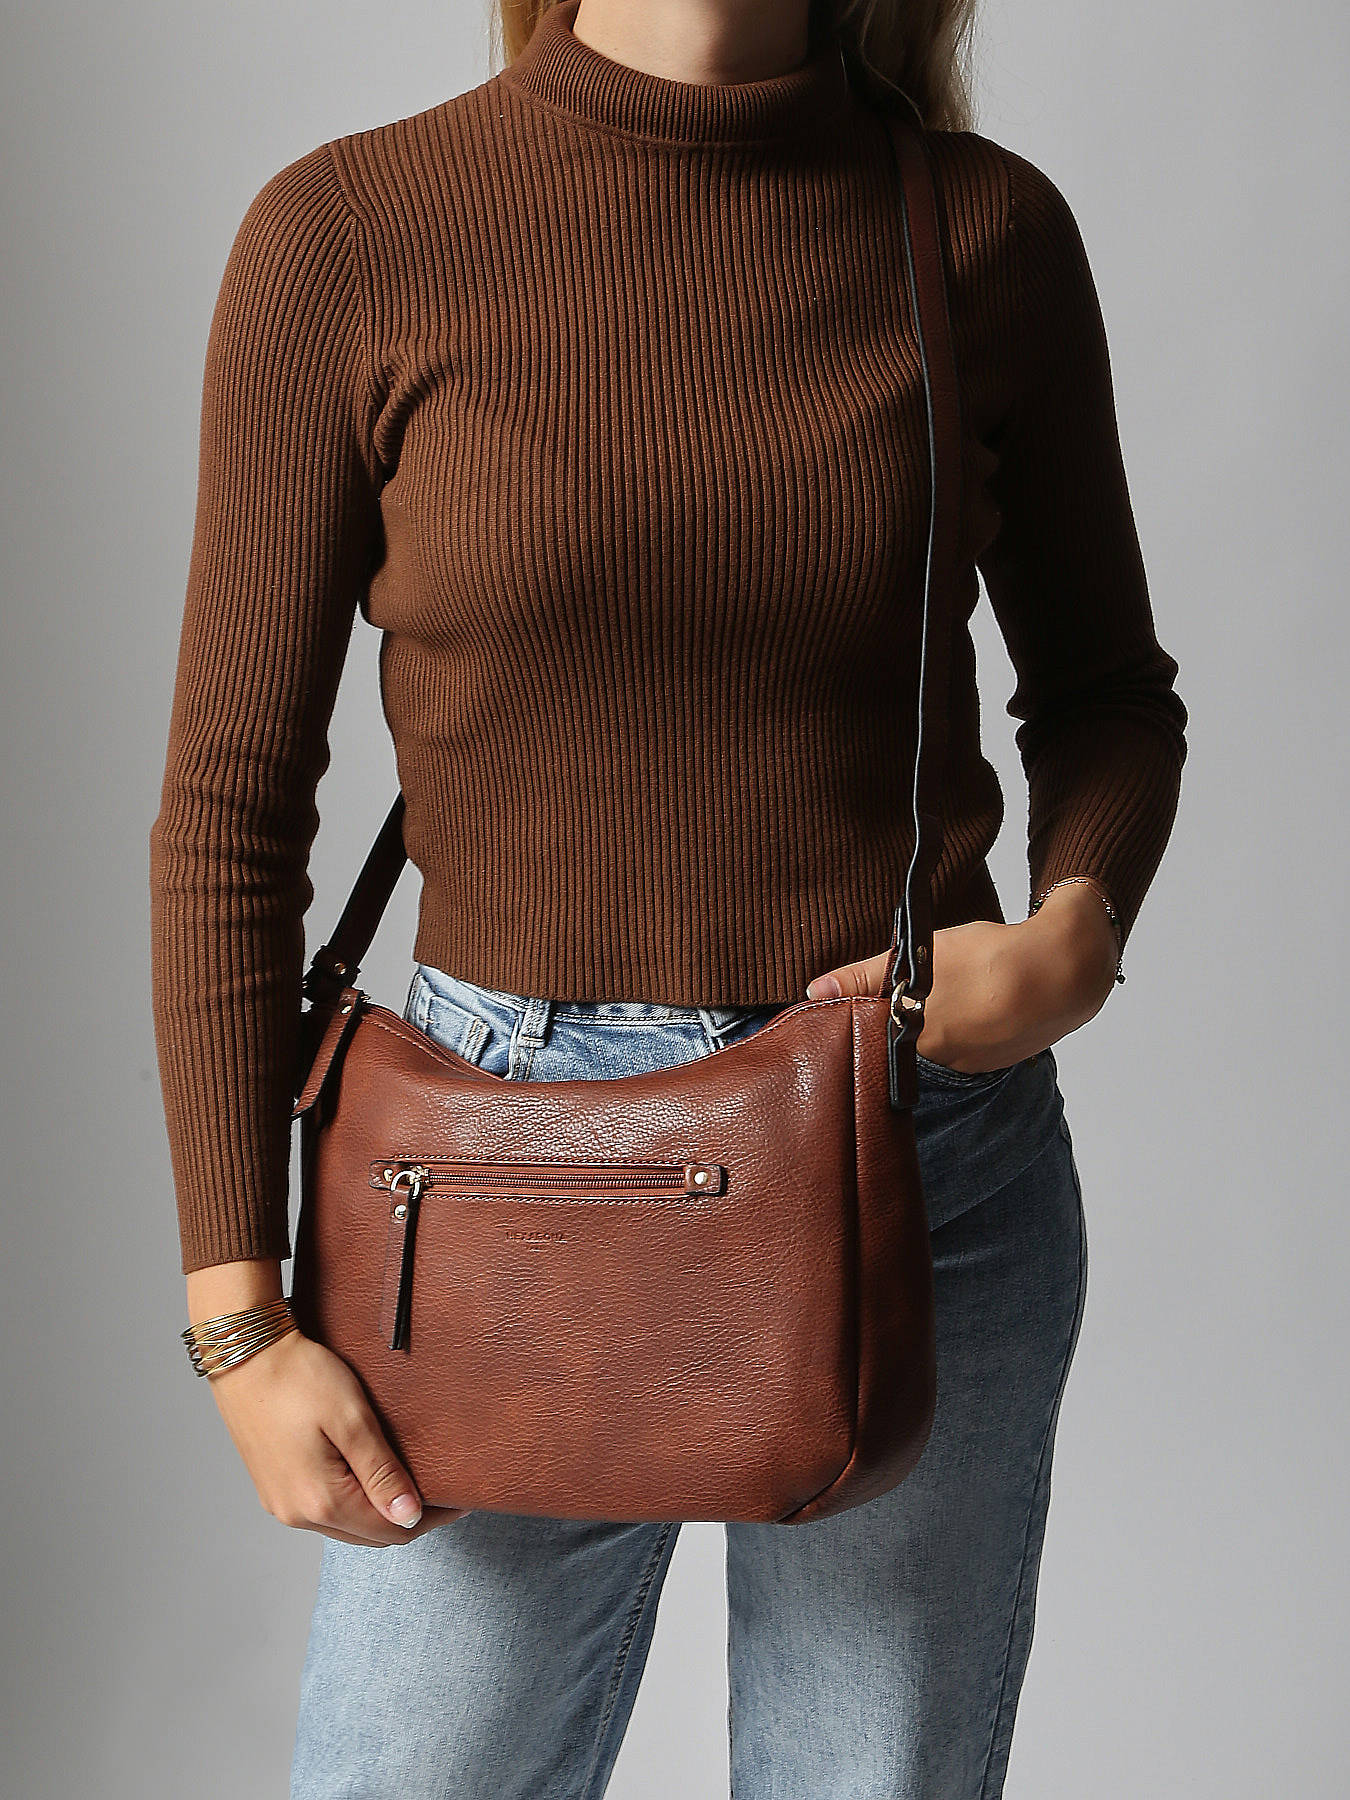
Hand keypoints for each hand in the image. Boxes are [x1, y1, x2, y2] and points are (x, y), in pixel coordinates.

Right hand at [186, 1260, 462, 1543]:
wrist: (244, 1354)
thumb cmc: (299, 1377)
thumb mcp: (352, 1419)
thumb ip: (382, 1472)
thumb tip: (410, 1516)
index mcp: (321, 1502)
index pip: (391, 1530)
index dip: (431, 1518)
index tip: (460, 1499)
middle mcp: (298, 1515)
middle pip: (369, 1535)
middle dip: (408, 1519)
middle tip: (441, 1491)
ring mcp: (282, 1504)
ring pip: (346, 1526)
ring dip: (379, 1513)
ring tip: (410, 1483)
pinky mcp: (273, 1488)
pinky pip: (323, 1511)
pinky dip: (352, 1503)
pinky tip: (368, 1478)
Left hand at [804, 884, 1120, 1073]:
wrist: (1064, 969)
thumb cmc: (989, 960)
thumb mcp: (919, 956)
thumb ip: (863, 975)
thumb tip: (814, 992)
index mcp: (918, 1043)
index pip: (869, 1048)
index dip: (857, 1032)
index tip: (848, 1019)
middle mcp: (943, 1065)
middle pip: (899, 1054)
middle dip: (890, 1033)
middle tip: (893, 1003)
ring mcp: (973, 1068)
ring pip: (932, 1054)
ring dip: (928, 1033)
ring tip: (934, 1001)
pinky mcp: (997, 1062)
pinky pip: (964, 1053)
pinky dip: (959, 1034)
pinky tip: (966, 1009)